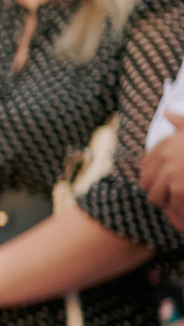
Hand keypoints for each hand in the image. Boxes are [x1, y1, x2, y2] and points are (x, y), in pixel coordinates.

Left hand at [143, 111, 183, 228]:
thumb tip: (166, 112)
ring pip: (154, 197)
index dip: (155, 175)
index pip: (145, 165)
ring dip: (167, 203)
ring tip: (181, 203)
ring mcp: (171, 173)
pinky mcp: (180, 188)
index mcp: (166, 144)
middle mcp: (165, 158)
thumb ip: (180, 122)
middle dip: (158, 190)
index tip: (169, 181)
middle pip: (145, 183)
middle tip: (175, 195)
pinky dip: (179, 213)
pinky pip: (171, 206)